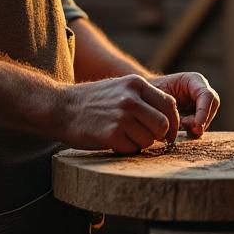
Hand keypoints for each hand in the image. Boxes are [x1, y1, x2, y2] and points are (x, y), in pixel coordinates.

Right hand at [58, 74, 179, 152]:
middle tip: (146, 138)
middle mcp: (131, 99)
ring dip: (140, 143)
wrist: (60, 108)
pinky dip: (126, 149)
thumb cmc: (93, 101)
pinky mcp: (111, 134)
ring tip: (124, 136)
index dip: (173, 122)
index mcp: (136, 84)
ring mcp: (121, 116)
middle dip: (157, 136)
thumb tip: (170, 119)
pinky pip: (132, 149)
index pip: (169, 105)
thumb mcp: (120, 88)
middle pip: (163, 125)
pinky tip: (113, 141)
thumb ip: (144, 98)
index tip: (168, 133)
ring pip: (149, 140)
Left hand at [149, 72, 220, 137]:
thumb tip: (184, 124)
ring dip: (197, 127)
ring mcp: (201, 102)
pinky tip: (180, 130)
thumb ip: (170, 107)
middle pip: (212, 107)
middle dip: (202, 121)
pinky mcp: (198, 114)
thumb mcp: (157, 96)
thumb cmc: (150, 92)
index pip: (207, 95)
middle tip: (187, 129)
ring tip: (180, 127)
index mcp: (193, 80)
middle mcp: (200, 90)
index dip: (204, 112)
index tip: (196, 126)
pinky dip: (192, 131)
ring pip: (208, 118)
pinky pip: (201, 125)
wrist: (145, 96)